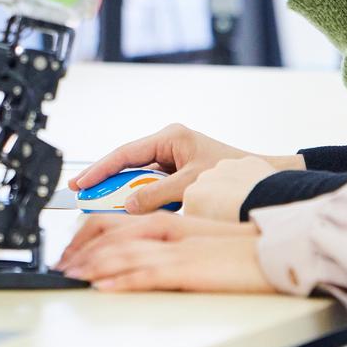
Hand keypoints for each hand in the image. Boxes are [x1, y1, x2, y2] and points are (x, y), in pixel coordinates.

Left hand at [58, 214, 271, 294]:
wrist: (277, 250)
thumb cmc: (242, 249)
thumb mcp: (196, 240)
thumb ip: (166, 245)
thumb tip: (138, 260)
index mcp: (165, 220)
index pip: (111, 222)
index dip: (83, 236)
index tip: (69, 252)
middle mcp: (164, 229)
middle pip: (107, 235)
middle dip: (78, 251)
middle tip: (60, 267)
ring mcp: (175, 249)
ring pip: (120, 253)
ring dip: (90, 266)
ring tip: (70, 277)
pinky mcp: (188, 269)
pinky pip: (146, 274)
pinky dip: (121, 281)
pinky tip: (103, 288)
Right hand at [68, 124, 299, 213]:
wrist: (266, 182)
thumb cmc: (234, 176)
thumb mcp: (192, 186)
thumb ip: (157, 195)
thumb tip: (127, 205)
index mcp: (170, 137)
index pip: (126, 153)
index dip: (100, 169)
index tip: (81, 183)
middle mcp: (168, 144)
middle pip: (127, 163)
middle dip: (106, 179)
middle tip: (81, 193)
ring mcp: (173, 158)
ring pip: (138, 175)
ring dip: (122, 190)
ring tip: (100, 204)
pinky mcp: (178, 172)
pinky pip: (151, 184)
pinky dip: (140, 197)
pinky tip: (128, 209)